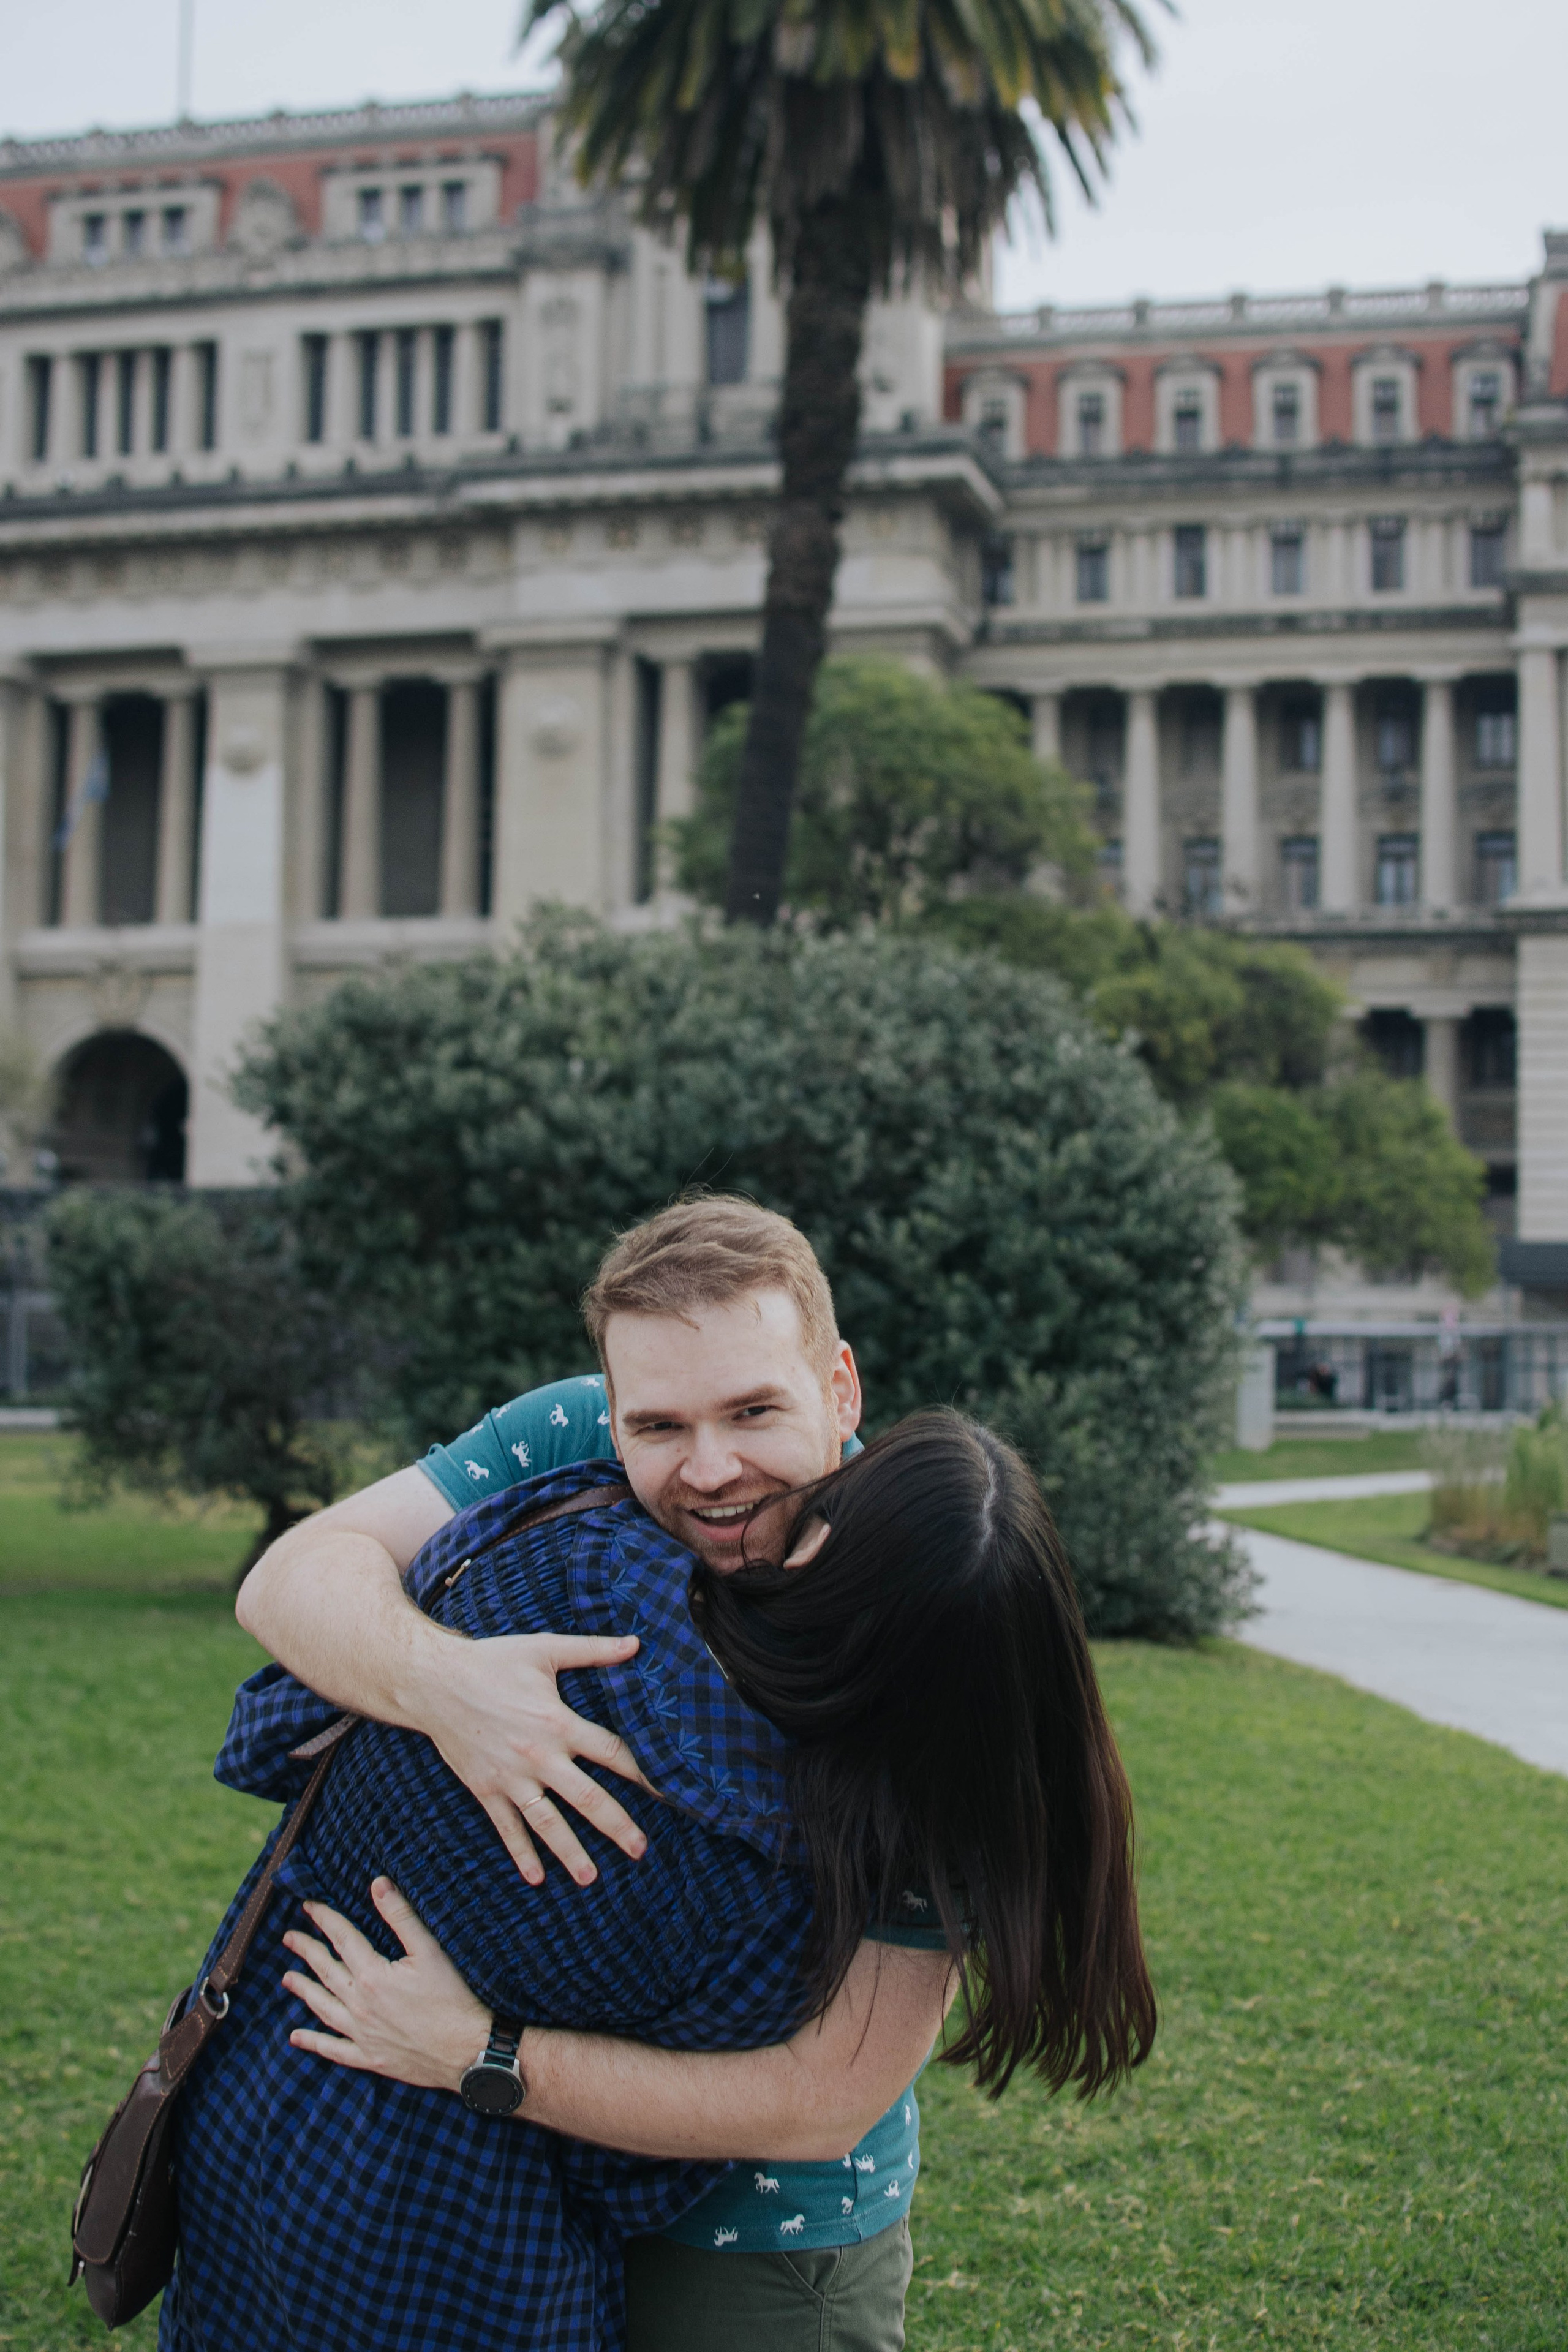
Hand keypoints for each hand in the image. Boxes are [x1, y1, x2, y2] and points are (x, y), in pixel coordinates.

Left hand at [283, 1879, 490, 2091]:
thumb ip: (401, 1916)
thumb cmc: (453, 1998)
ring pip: (323, 2007)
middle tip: (289, 1937)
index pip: (342, 1939)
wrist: (466, 2051)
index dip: (324, 1920)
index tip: (308, 1907)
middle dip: (306, 1950)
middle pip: (326, 1971)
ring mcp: (362, 2034)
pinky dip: (313, 2042)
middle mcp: (360, 2005)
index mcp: (373, 1975)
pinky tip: (296, 2037)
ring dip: (304, 1990)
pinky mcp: (370, 2058)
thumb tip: (378, 1884)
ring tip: (287, 1978)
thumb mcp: (430, 1951)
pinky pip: (333, 2049)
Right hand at [416, 1631, 653, 1886]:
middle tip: (640, 1850)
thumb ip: (593, 1650)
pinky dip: (521, 1853)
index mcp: (558, 1722)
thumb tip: (637, 1643)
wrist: (433, 1682)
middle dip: (616, 1825)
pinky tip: (535, 1877)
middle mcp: (538, 1756)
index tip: (667, 1790)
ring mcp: (510, 1777)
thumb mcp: (544, 1649)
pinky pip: (506, 1827)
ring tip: (591, 1878)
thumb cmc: (492, 1662)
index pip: (610, 1752)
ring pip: (547, 1822)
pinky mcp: (485, 1789)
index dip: (642, 1772)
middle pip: (586, 1798)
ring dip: (570, 1851)